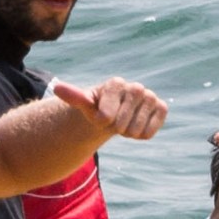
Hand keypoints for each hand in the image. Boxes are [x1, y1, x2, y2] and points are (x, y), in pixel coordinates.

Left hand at [52, 76, 167, 144]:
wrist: (117, 111)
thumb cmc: (99, 107)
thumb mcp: (85, 103)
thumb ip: (74, 96)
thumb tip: (57, 88)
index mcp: (116, 84)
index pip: (107, 114)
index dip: (102, 121)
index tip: (100, 118)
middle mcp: (135, 88)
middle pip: (122, 123)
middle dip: (115, 128)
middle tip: (114, 122)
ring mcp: (150, 97)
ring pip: (137, 128)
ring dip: (128, 132)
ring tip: (126, 123)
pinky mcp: (162, 107)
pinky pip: (150, 130)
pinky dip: (142, 134)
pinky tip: (138, 126)